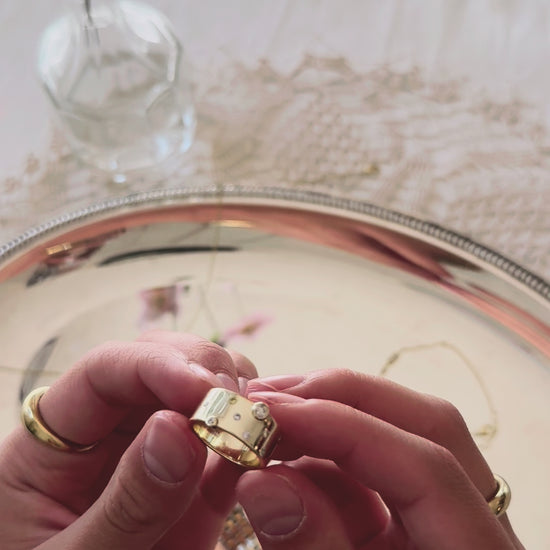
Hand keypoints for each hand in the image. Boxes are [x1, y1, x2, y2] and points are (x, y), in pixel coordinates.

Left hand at [0, 331, 256, 549]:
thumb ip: (125, 505)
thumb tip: (177, 429)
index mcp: (51, 448)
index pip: (103, 372)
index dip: (155, 365)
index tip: (204, 390)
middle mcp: (108, 437)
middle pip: (157, 363)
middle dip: (202, 372)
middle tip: (236, 405)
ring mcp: (156, 455)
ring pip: (199, 391)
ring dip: (234, 396)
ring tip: (255, 423)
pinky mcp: (196, 485)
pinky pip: (228, 443)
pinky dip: (253, 436)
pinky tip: (268, 444)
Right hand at [238, 369, 523, 549]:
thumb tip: (264, 479)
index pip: (426, 467)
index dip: (346, 428)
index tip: (271, 414)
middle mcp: (476, 525)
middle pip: (424, 424)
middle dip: (339, 398)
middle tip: (267, 398)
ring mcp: (446, 518)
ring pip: (401, 431)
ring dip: (329, 417)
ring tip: (265, 423)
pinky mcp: (414, 521)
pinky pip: (374, 466)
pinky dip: (326, 455)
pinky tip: (282, 461)